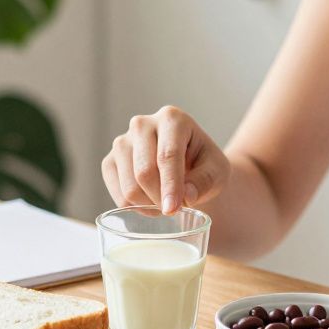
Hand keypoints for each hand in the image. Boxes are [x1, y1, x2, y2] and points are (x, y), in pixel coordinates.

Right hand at [102, 106, 230, 213]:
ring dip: (148, 205)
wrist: (188, 162)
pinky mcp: (111, 160)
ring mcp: (122, 141)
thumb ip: (205, 181)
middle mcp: (142, 124)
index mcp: (172, 118)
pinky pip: (117, 192)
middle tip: (175, 210)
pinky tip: (149, 203)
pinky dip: (134, 206)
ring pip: (129, 185)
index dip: (171, 185)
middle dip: (159, 198)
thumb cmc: (203, 163)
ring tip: (164, 204)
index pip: (167, 155)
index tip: (174, 209)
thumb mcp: (217, 170)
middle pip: (144, 171)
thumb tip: (187, 196)